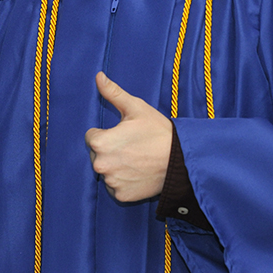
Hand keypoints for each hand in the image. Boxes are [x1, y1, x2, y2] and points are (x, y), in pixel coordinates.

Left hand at [85, 72, 172, 202]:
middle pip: (98, 154)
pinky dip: (124, 181)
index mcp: (100, 142)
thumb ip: (113, 93)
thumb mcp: (136, 108)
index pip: (92, 137)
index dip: (108, 133)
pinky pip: (115, 187)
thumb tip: (98, 76)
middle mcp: (100, 164)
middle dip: (110, 150)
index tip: (125, 134)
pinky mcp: (120, 195)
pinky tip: (138, 173)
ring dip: (117, 166)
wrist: (180, 160)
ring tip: (137, 159)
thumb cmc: (157, 131)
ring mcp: (111, 182)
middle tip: (133, 146)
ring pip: (107, 171)